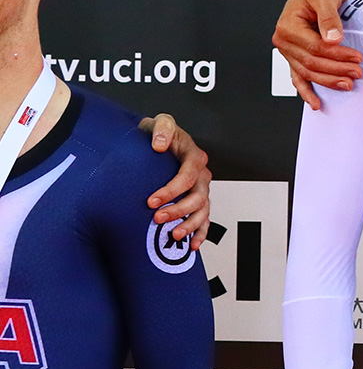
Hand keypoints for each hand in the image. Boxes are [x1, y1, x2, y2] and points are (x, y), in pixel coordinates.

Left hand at [138, 114, 210, 249]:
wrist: (160, 142)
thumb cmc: (160, 134)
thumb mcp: (160, 123)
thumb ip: (162, 129)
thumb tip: (159, 145)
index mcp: (194, 157)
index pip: (188, 176)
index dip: (171, 190)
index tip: (152, 200)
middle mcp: (202, 175)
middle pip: (197, 197)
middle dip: (178, 210)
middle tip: (157, 218)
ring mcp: (202, 189)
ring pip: (203, 211)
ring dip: (190, 224)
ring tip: (174, 234)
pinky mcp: (197, 201)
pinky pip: (205, 220)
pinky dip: (201, 233)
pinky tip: (192, 245)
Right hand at [272, 0, 362, 109]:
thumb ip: (329, 17)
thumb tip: (333, 39)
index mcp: (287, 27)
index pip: (314, 48)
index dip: (336, 55)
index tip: (357, 57)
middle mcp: (284, 41)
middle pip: (311, 63)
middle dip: (336, 70)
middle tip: (358, 72)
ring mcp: (288, 51)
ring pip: (307, 72)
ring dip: (328, 81)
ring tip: (349, 84)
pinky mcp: (296, 57)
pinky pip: (299, 77)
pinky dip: (306, 91)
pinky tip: (316, 103)